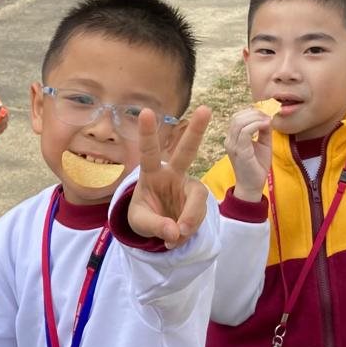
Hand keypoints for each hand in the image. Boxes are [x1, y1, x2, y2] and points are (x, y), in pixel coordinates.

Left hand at [126, 106, 212, 247]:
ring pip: (197, 197)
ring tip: (173, 237)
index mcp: (151, 174)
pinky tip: (178, 237)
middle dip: (196, 131)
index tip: (145, 111)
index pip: (149, 152)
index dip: (147, 133)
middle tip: (206, 109)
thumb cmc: (144, 217)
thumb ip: (155, 226)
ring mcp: (188, 187)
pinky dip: (189, 229)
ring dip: (188, 219)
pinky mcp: (199, 202)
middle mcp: (173, 175)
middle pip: (186, 152)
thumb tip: (174, 230)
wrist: (158, 230)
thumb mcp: (140, 224)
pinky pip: (199, 215)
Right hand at [225, 107, 271, 200]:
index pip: (237, 117)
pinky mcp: (240, 150)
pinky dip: (257, 125)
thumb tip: (267, 118)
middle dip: (254, 113)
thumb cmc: (256, 166)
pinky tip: (266, 126)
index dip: (252, 112)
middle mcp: (229, 140)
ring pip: (239, 122)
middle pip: (237, 117)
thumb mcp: (262, 144)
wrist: (252, 185)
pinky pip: (245, 131)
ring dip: (256, 118)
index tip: (266, 116)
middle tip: (268, 117)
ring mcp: (232, 145)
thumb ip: (263, 131)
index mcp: (232, 138)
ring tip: (267, 122)